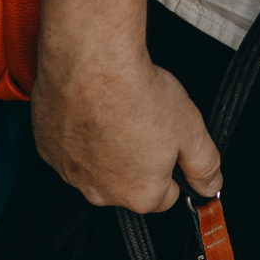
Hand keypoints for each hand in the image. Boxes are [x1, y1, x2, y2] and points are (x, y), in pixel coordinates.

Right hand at [32, 38, 221, 212]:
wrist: (91, 61)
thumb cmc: (138, 92)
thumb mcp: (192, 129)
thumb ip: (205, 165)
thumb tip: (212, 185)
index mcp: (140, 194)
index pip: (164, 198)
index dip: (170, 170)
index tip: (168, 146)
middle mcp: (101, 193)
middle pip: (126, 186)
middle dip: (135, 162)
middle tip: (141, 123)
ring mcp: (70, 173)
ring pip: (95, 170)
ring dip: (104, 151)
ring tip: (115, 114)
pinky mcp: (47, 150)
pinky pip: (68, 151)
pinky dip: (77, 136)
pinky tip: (89, 111)